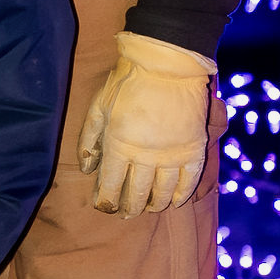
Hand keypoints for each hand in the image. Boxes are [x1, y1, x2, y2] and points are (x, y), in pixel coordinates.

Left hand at [77, 32, 213, 216]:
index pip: (111, 185)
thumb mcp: (98, 107)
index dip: (108, 200)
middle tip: (126, 214)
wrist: (166, 64)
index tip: (106, 207)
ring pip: (163, 191)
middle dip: (130, 207)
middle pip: (138, 193)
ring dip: (155, 204)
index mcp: (119, 146)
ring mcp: (172, 154)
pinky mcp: (193, 148)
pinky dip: (182, 195)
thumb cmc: (127, 83)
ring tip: (149, 208)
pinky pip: (189, 181)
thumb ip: (89, 140)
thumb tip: (86, 169)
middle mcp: (146, 155)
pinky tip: (176, 202)